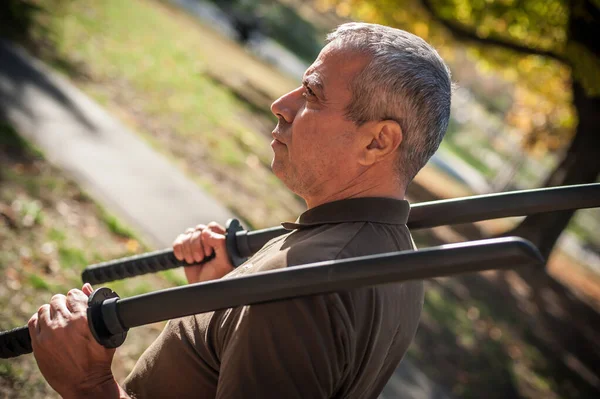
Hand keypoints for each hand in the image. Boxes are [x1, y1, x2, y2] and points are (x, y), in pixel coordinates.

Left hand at [28, 284, 122, 398]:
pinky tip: (47, 326)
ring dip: (51, 311)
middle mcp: (64, 323)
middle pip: (58, 300)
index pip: (74, 294)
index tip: (77, 304)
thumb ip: (95, 307)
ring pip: (44, 309)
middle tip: (68, 313)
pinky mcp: (38, 344)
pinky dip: (40, 320)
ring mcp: (49, 334)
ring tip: (58, 320)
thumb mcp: (105, 331)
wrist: (85, 383)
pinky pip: (33, 322)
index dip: (77, 298)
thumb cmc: (99, 358)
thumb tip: (85, 287)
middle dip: (64, 304)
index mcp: (83, 318)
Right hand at [172, 222, 233, 283]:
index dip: (208, 238)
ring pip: (188, 233)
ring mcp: (196, 241)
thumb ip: (221, 244)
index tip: (209, 252)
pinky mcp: (185, 247)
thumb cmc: (216, 275)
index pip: (212, 227)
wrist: (202, 286)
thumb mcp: (224, 261)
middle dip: (197, 246)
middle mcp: (209, 237)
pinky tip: (184, 259)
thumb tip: (206, 232)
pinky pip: (178, 240)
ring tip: (194, 261)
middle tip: (201, 259)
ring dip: (189, 250)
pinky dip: (179, 250)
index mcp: (221, 238)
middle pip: (199, 229)